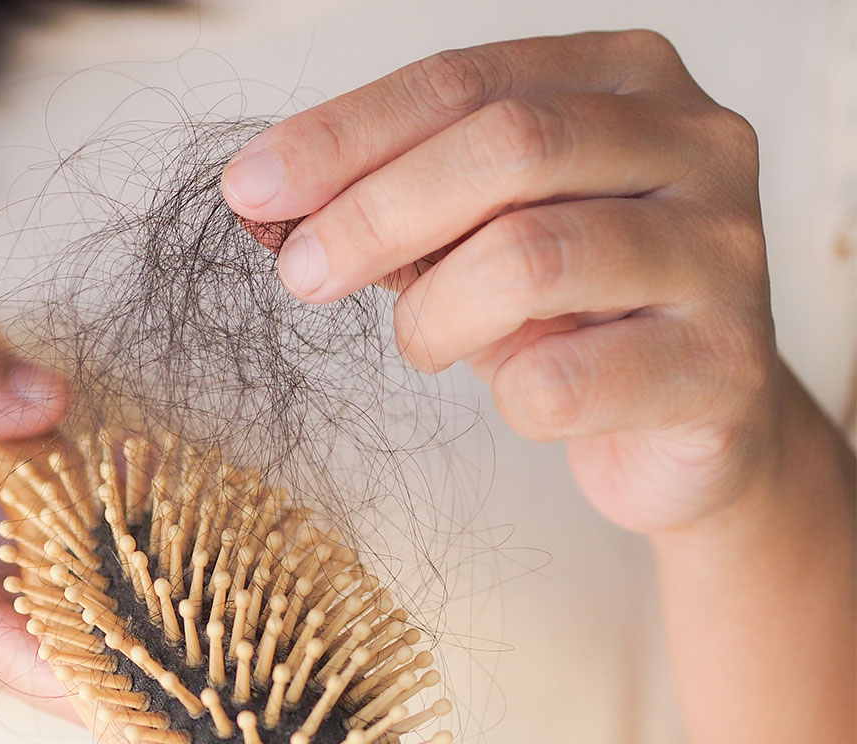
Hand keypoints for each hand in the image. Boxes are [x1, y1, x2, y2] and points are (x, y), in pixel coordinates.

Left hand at [223, 30, 777, 534]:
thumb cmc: (573, 314)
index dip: (345, 134)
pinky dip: (509, 397)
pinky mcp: (729, 364)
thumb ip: (401, 200)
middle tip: (301, 274)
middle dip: (374, 213)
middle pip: (506, 147)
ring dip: (436, 314)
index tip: (251, 188)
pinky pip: (565, 380)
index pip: (465, 81)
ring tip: (426, 342)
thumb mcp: (482, 234)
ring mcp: (726, 251)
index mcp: (627, 80)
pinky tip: (522, 394)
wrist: (691, 428)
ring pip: (531, 258)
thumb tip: (270, 195)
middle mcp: (697, 142)